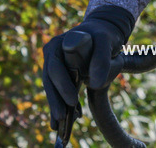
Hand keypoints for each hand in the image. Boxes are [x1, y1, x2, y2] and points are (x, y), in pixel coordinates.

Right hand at [42, 5, 134, 129]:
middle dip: (56, 100)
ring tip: (61, 123)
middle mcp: (52, 55)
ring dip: (57, 104)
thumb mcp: (105, 41)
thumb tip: (95, 84)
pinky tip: (70, 117)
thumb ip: (101, 59)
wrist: (103, 31)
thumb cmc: (103, 34)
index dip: (62, 85)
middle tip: (63, 117)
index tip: (72, 101)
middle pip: (50, 80)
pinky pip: (59, 90)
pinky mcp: (62, 74)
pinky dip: (63, 103)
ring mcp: (55, 65)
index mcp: (57, 44)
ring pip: (53, 88)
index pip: (55, 67)